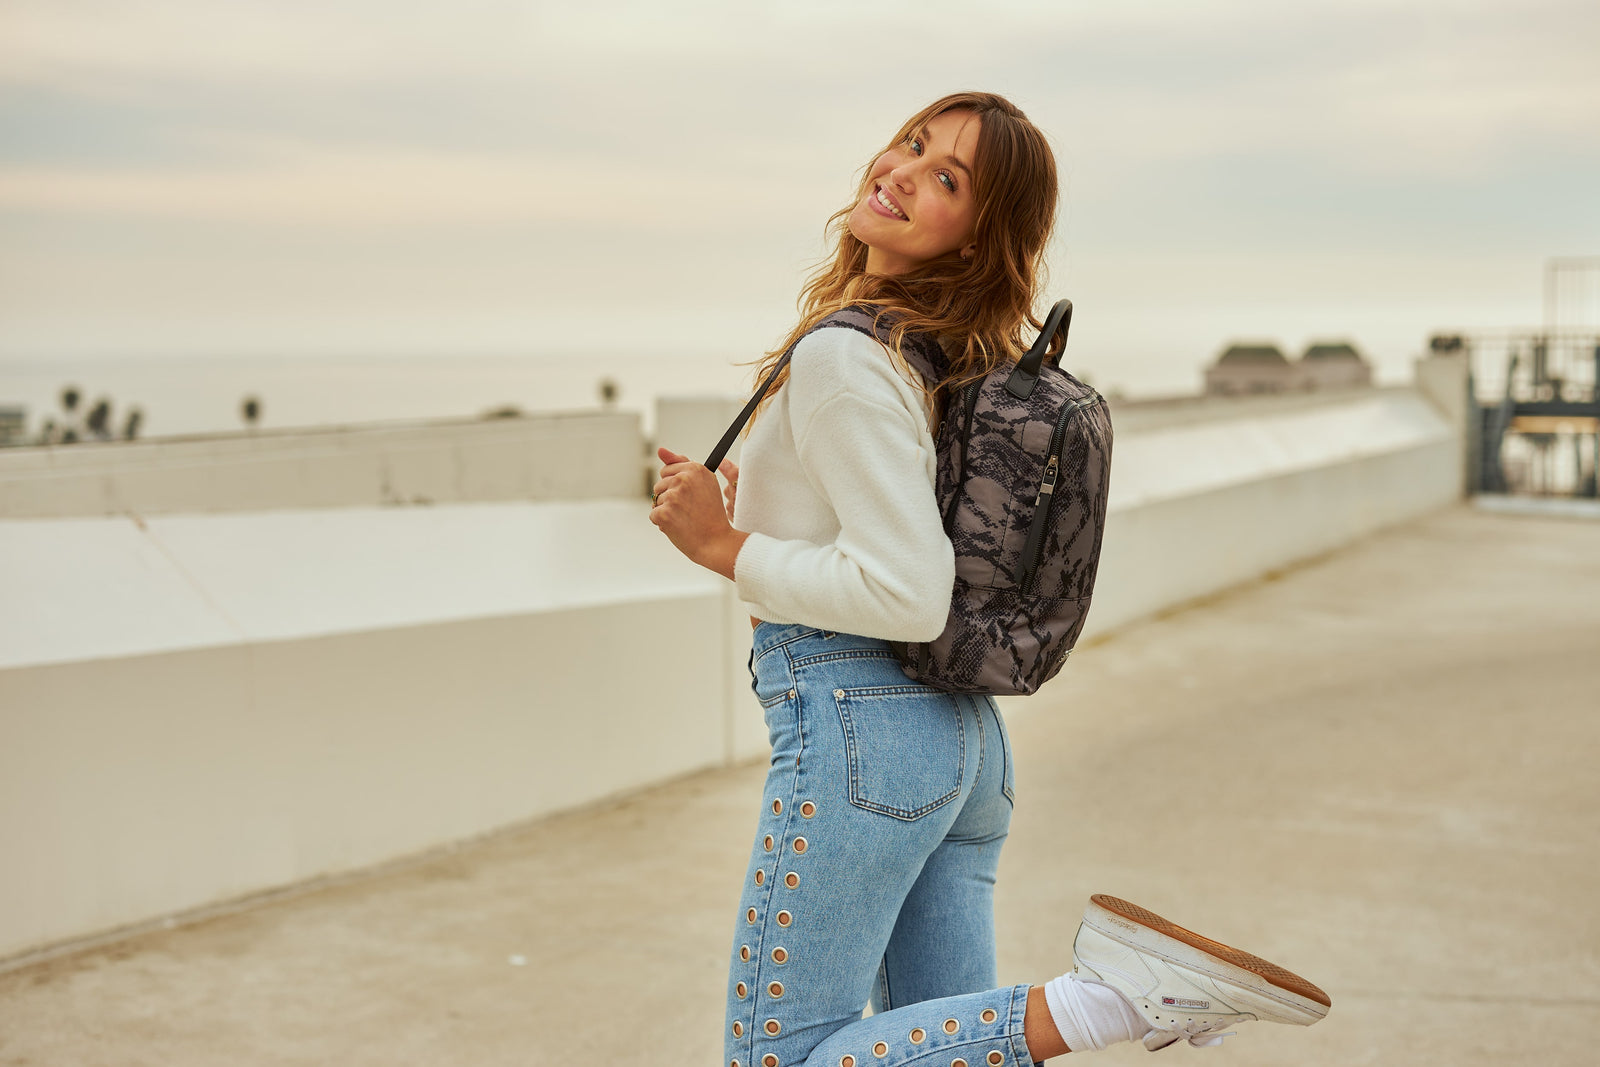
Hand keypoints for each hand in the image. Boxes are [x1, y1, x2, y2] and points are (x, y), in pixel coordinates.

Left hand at [650, 446, 748, 580]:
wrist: (717, 542)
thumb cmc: (710, 515)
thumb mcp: (704, 484)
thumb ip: (681, 464)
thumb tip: (660, 450)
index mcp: (696, 469)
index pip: (668, 470)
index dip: (677, 486)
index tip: (690, 497)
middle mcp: (684, 479)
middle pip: (660, 484)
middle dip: (669, 497)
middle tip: (689, 509)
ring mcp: (673, 496)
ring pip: (656, 500)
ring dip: (666, 511)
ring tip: (686, 518)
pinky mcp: (664, 512)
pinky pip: (654, 514)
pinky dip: (663, 523)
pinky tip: (679, 526)